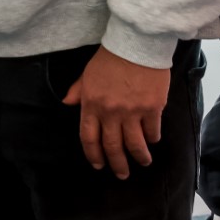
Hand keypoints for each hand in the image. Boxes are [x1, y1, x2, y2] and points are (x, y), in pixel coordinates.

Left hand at [62, 46, 169, 178]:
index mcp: (91, 103)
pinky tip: (152, 141)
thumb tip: (67, 103)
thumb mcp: (87, 73)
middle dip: (117, 164)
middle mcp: (110, 111)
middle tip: (122, 174)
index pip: (89, 137)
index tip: (98, 164)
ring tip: (142, 162)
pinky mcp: (152, 108)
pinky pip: (152, 131)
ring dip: (139, 157)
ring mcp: (132, 111)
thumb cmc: (109, 58)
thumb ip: (78, 91)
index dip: (93, 154)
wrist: (136, 45)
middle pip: (112, 146)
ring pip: (135, 144)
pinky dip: (152, 139)